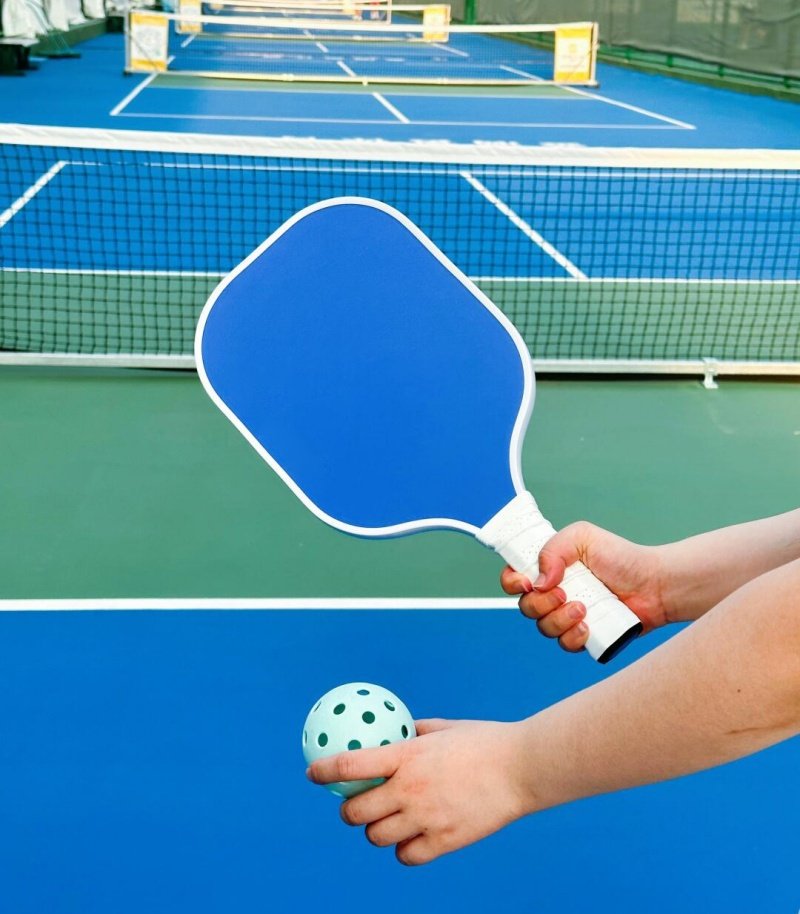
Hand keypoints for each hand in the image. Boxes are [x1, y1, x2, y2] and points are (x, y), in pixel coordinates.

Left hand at [307, 718, 530, 864]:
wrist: (523, 768)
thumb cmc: (486, 741)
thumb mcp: (445, 728)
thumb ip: (416, 733)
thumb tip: (396, 731)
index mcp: (407, 757)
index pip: (350, 766)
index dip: (324, 772)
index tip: (312, 773)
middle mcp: (410, 790)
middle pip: (355, 811)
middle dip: (348, 810)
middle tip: (353, 805)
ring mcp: (426, 818)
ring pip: (378, 837)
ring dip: (375, 830)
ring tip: (384, 822)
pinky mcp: (444, 841)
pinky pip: (408, 856)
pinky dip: (404, 849)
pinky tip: (411, 838)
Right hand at [501, 521, 667, 652]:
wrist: (653, 585)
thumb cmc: (620, 557)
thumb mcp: (583, 537)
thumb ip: (554, 548)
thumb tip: (539, 580)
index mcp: (548, 568)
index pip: (513, 578)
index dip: (511, 582)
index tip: (525, 582)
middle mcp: (553, 593)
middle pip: (525, 607)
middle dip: (540, 603)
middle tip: (565, 593)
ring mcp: (567, 616)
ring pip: (544, 627)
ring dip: (559, 620)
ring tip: (584, 608)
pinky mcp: (583, 636)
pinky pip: (564, 645)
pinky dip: (573, 637)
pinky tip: (588, 626)